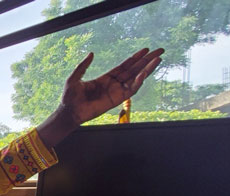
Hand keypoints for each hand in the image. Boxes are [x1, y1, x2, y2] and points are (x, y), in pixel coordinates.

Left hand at [38, 48, 163, 146]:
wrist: (69, 111)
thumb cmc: (70, 96)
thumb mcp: (74, 77)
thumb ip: (83, 66)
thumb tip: (91, 53)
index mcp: (106, 77)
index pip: (125, 65)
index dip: (135, 58)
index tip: (145, 49)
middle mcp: (114, 84)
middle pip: (134, 70)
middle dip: (147, 60)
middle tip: (160, 51)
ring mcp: (117, 91)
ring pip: (136, 78)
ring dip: (147, 69)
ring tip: (157, 59)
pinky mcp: (117, 100)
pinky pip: (131, 90)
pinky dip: (138, 82)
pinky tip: (144, 73)